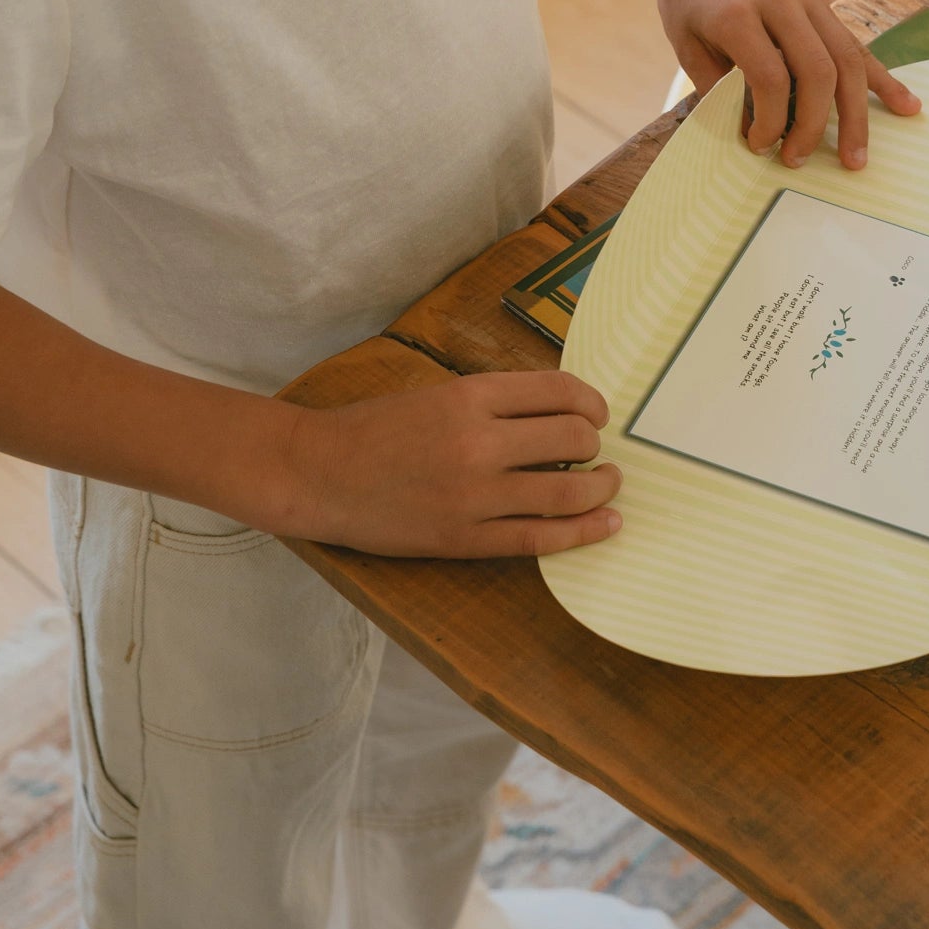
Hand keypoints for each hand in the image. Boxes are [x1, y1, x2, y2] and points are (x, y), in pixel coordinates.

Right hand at [284, 369, 621, 557]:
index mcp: (471, 395)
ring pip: (566, 491)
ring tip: (610, 485)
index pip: (559, 391)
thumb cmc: (376, 429)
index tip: (597, 413)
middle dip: (596, 444)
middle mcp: (479, 441)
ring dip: (602, 487)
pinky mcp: (465, 538)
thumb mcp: (439, 393)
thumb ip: (495, 402)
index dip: (591, 401)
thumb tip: (559, 412)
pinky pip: (539, 537)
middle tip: (596, 451)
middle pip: (572, 437)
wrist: (319, 474)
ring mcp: (474, 494)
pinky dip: (582, 532)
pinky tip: (605, 525)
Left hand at [648, 0, 919, 170]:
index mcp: (739, 14)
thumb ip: (717, 87)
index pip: (770, 77)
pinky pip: (858, 46)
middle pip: (818, 71)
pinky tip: (907, 106)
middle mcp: (781, 4)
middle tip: (798, 160)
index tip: (758, 144)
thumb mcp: (685, 43)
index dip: (769, 120)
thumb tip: (753, 135)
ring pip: (847, 61)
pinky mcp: (823, 6)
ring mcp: (809, 1)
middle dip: (814, 125)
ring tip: (857, 158)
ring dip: (856, 115)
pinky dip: (883, 79)